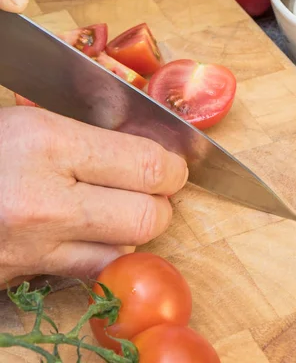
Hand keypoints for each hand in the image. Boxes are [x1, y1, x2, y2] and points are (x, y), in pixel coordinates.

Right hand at [0, 107, 188, 287]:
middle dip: (161, 205)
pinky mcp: (24, 273)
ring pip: (126, 250)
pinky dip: (106, 256)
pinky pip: (92, 271)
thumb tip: (150, 146)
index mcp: (47, 143)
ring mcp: (34, 244)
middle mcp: (46, 198)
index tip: (173, 167)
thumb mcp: (30, 120)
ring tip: (122, 210)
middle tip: (153, 191)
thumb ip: (90, 136)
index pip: (149, 165)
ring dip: (136, 232)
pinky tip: (94, 236)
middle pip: (148, 216)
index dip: (173, 168)